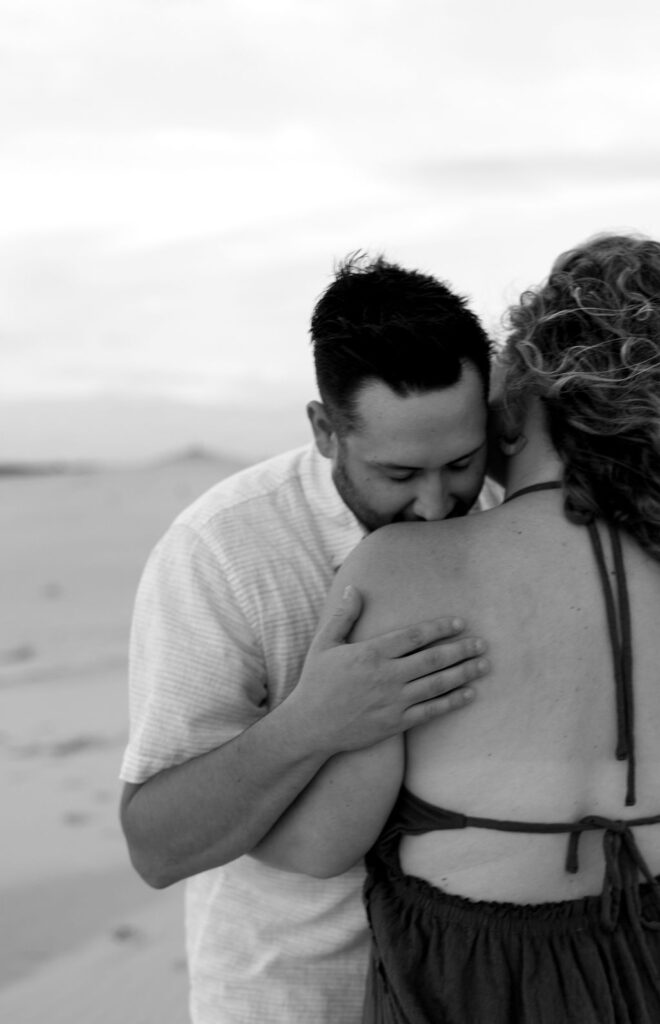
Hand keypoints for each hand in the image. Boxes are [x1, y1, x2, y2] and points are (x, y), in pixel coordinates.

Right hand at [287, 585, 488, 753]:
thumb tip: (354, 588)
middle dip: (461, 649)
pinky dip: (452, 702)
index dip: (439, 628)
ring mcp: (393, 701)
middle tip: (482, 643)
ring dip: (464, 673)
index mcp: (371, 653)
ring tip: (483, 665)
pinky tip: (469, 694)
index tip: (459, 623)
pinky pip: (431, 711)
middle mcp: (386, 676)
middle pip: (433, 659)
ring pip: (437, 684)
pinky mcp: (395, 723)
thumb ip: (343, 616)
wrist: (310, 726)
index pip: (414, 636)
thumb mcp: (324, 644)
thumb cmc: (316, 682)